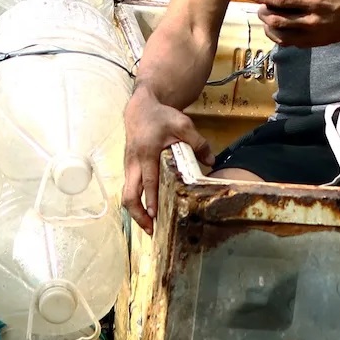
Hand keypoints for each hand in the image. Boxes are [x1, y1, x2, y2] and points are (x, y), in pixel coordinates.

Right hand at [122, 88, 209, 232]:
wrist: (140, 109)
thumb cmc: (161, 117)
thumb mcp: (183, 124)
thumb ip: (198, 143)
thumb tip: (212, 162)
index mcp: (147, 152)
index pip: (148, 180)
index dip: (150, 199)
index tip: (153, 215)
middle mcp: (134, 162)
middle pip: (129, 194)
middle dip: (137, 214)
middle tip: (150, 229)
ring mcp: (128, 166)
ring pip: (127, 194)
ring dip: (136, 211)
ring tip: (150, 227)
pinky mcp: (129, 168)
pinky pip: (129, 189)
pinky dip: (137, 202)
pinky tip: (148, 212)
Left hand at [244, 0, 339, 47]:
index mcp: (316, 0)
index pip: (282, 0)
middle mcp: (314, 20)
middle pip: (277, 20)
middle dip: (263, 12)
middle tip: (259, 4)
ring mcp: (316, 34)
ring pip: (282, 36)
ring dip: (269, 27)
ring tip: (266, 17)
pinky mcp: (319, 42)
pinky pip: (293, 44)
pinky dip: (281, 38)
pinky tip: (278, 29)